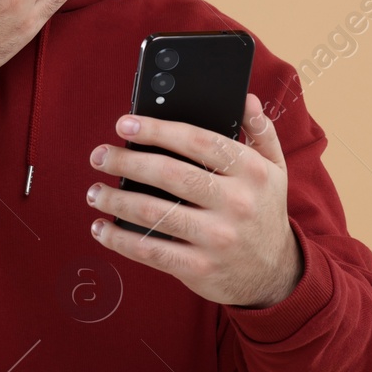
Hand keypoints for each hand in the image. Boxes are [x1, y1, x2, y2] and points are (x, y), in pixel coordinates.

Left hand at [85, 93, 303, 308]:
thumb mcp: (275, 168)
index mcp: (251, 172)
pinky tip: (102, 229)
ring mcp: (217, 238)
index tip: (125, 124)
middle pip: (170, 174)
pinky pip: (151, 251)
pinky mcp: (200, 268)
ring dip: (116, 200)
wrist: (275, 273)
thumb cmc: (264, 211)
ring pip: (154, 213)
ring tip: (95, 192)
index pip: (198, 142)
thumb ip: (260, 131)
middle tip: (100, 155)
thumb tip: (245, 99)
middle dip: (127, 161)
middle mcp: (236, 203)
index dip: (158, 130)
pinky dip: (120, 240)